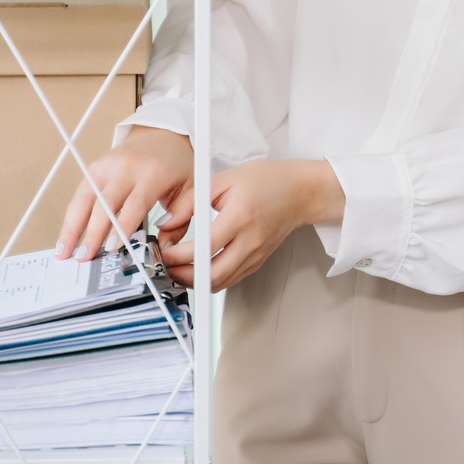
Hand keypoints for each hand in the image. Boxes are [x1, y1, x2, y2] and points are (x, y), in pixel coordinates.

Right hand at [55, 125, 194, 261]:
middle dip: (92, 232)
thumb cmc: (177, 164)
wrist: (162, 134)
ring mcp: (108, 166)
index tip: (111, 248)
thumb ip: (182, 217)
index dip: (122, 226)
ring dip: (72, 226)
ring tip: (63, 252)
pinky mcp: (95, 168)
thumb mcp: (192, 187)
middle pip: (105, 202)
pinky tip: (66, 237)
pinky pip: (80, 194)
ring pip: (85, 198)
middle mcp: (127, 167)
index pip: (135, 202)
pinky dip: (71, 217)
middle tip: (84, 258)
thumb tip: (164, 245)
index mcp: (154, 173)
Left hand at [159, 158, 344, 292]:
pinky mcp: (258, 262)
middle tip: (166, 265)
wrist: (299, 192)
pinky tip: (198, 268)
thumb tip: (166, 223)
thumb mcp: (222, 180)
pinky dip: (210, 279)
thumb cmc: (265, 180)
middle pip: (212, 275)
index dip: (177, 254)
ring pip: (220, 283)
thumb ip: (190, 202)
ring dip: (194, 281)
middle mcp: (250, 240)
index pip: (203, 247)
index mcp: (240, 216)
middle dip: (182, 275)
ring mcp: (256, 255)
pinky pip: (230, 280)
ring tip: (178, 268)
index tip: (164, 248)